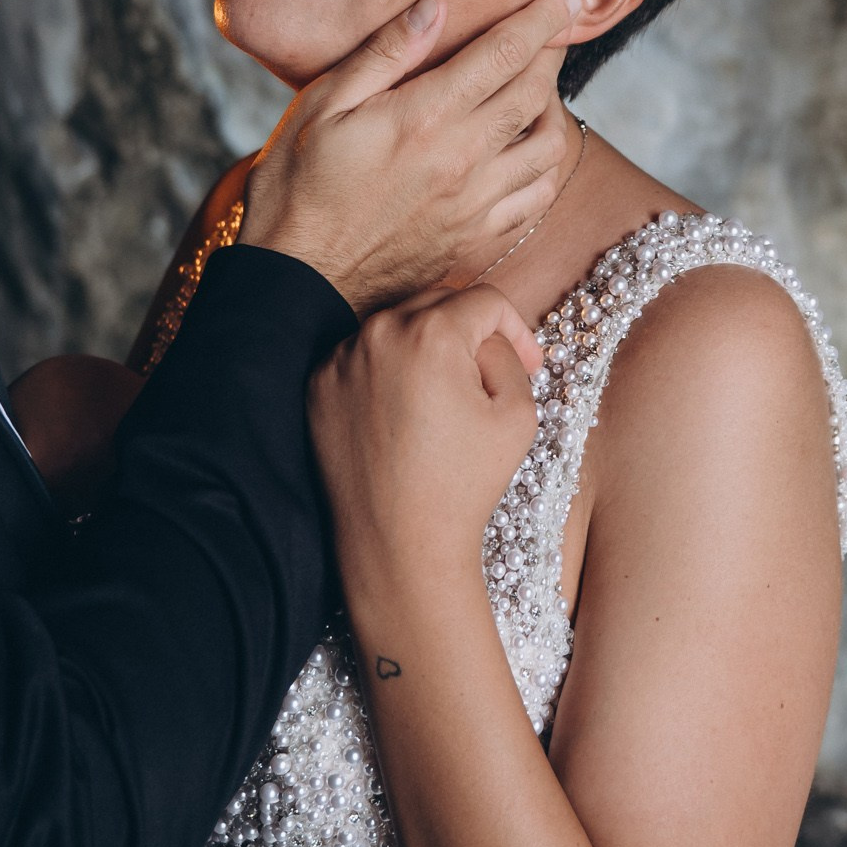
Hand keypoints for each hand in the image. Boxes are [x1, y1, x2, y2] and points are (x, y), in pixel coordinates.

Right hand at [238, 0, 579, 311]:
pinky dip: (544, 167)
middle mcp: (463, 160)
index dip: (541, 19)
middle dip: (553, 52)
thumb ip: (385, 53)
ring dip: (553, 108)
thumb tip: (435, 8)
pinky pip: (536, 198)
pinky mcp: (474, 238)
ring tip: (538, 86)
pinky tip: (526, 151)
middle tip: (559, 26)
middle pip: (536, 93)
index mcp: (425, 117)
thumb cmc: (295, 186)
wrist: (295, 281)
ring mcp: (474, 204)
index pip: (505, 54)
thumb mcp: (322, 104)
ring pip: (548, 147)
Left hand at [308, 288, 541, 633]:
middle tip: (489, 377)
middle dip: (472, 332)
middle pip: (439, 303)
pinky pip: (363, 358)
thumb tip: (490, 338)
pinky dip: (387, 372)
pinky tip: (405, 417)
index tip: (528, 363)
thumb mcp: (517, 414)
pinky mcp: (317, 386)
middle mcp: (378, 333)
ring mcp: (340, 359)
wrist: (398, 546)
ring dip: (427, 349)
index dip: (517, 329)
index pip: (485, 301)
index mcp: (431, 333)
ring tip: (445, 401)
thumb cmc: (463, 485)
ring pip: (398, 328)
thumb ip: (510, 356)